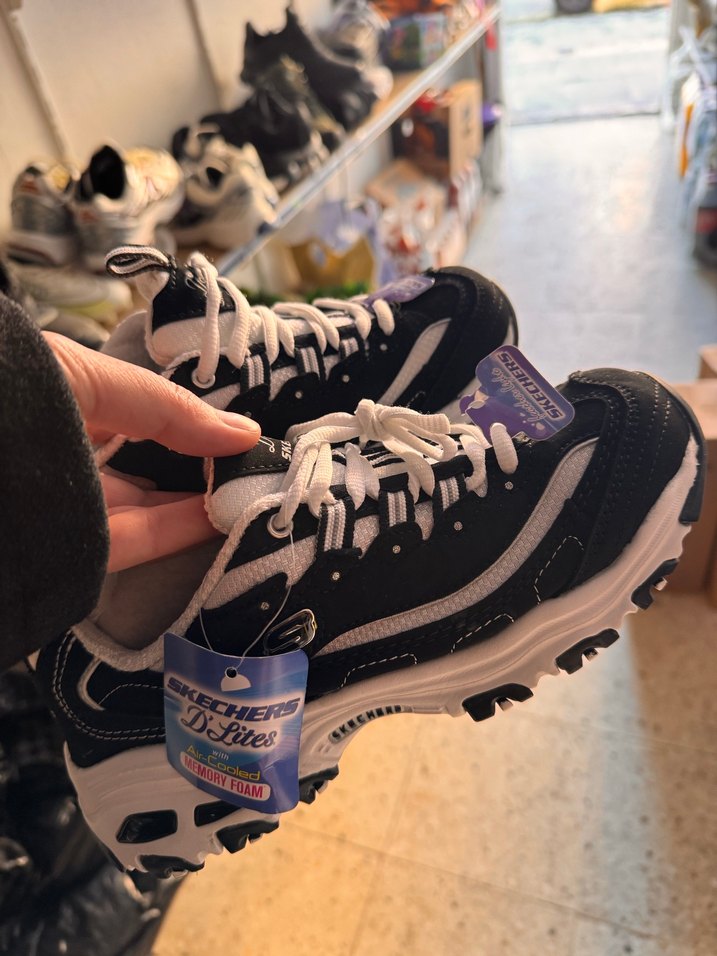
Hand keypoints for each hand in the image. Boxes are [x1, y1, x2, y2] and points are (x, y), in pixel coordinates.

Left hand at [45, 332, 259, 572]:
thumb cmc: (9, 394)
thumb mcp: (90, 377)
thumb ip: (167, 409)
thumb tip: (244, 432)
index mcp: (58, 403)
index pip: (136, 414)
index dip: (188, 421)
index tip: (236, 429)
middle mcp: (59, 456)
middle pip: (141, 467)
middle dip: (197, 467)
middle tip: (254, 467)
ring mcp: (60, 507)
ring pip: (141, 510)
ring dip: (196, 504)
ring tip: (251, 493)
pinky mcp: (65, 551)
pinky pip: (131, 543)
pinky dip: (178, 532)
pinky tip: (220, 517)